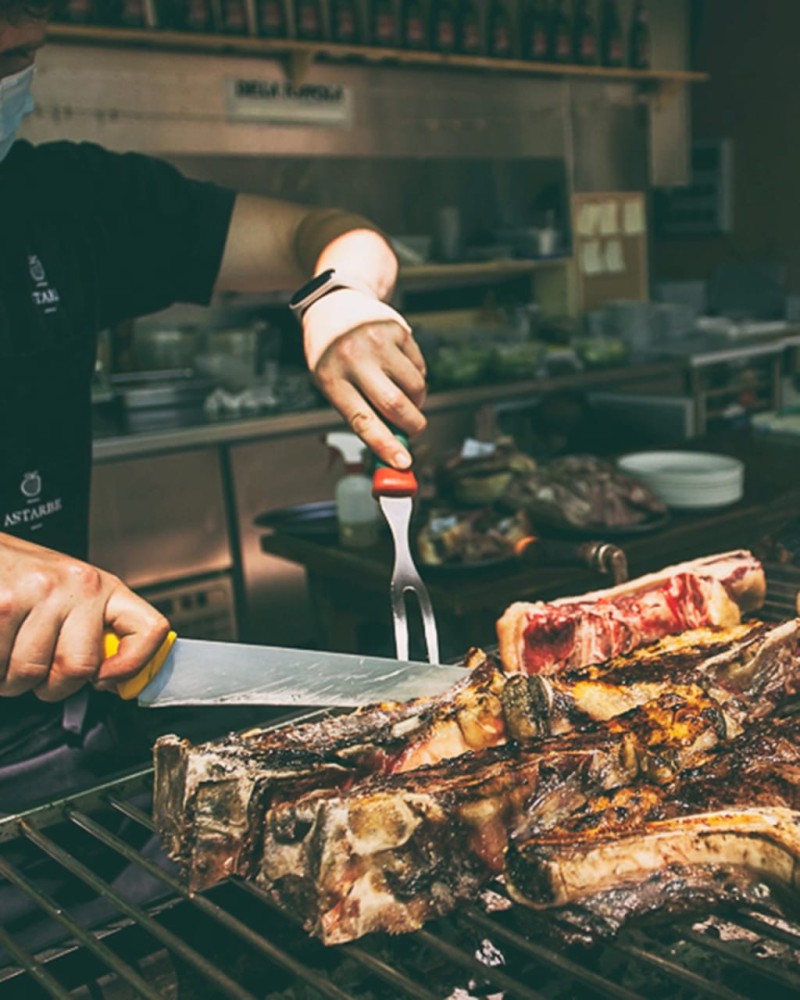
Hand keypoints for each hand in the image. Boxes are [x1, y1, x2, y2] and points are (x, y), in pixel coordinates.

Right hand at [0, 533, 169, 701]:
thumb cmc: (22, 579)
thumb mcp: (69, 596)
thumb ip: (91, 632)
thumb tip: (111, 681)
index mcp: (103, 586)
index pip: (150, 629)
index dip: (134, 665)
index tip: (107, 679)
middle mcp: (78, 585)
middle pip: (79, 668)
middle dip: (51, 685)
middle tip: (37, 670)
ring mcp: (39, 591)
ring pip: (30, 673)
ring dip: (11, 679)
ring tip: (8, 652)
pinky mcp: (3, 604)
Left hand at [304, 291, 427, 468]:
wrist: (334, 305)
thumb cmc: (331, 355)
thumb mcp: (330, 382)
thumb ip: (358, 412)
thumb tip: (393, 447)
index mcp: (331, 378)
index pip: (362, 421)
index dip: (384, 445)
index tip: (403, 463)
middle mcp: (354, 358)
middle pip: (395, 404)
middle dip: (413, 426)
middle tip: (415, 431)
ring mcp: (377, 342)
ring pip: (415, 387)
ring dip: (416, 402)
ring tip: (404, 398)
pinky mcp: (397, 330)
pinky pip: (420, 368)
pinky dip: (417, 379)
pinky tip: (401, 372)